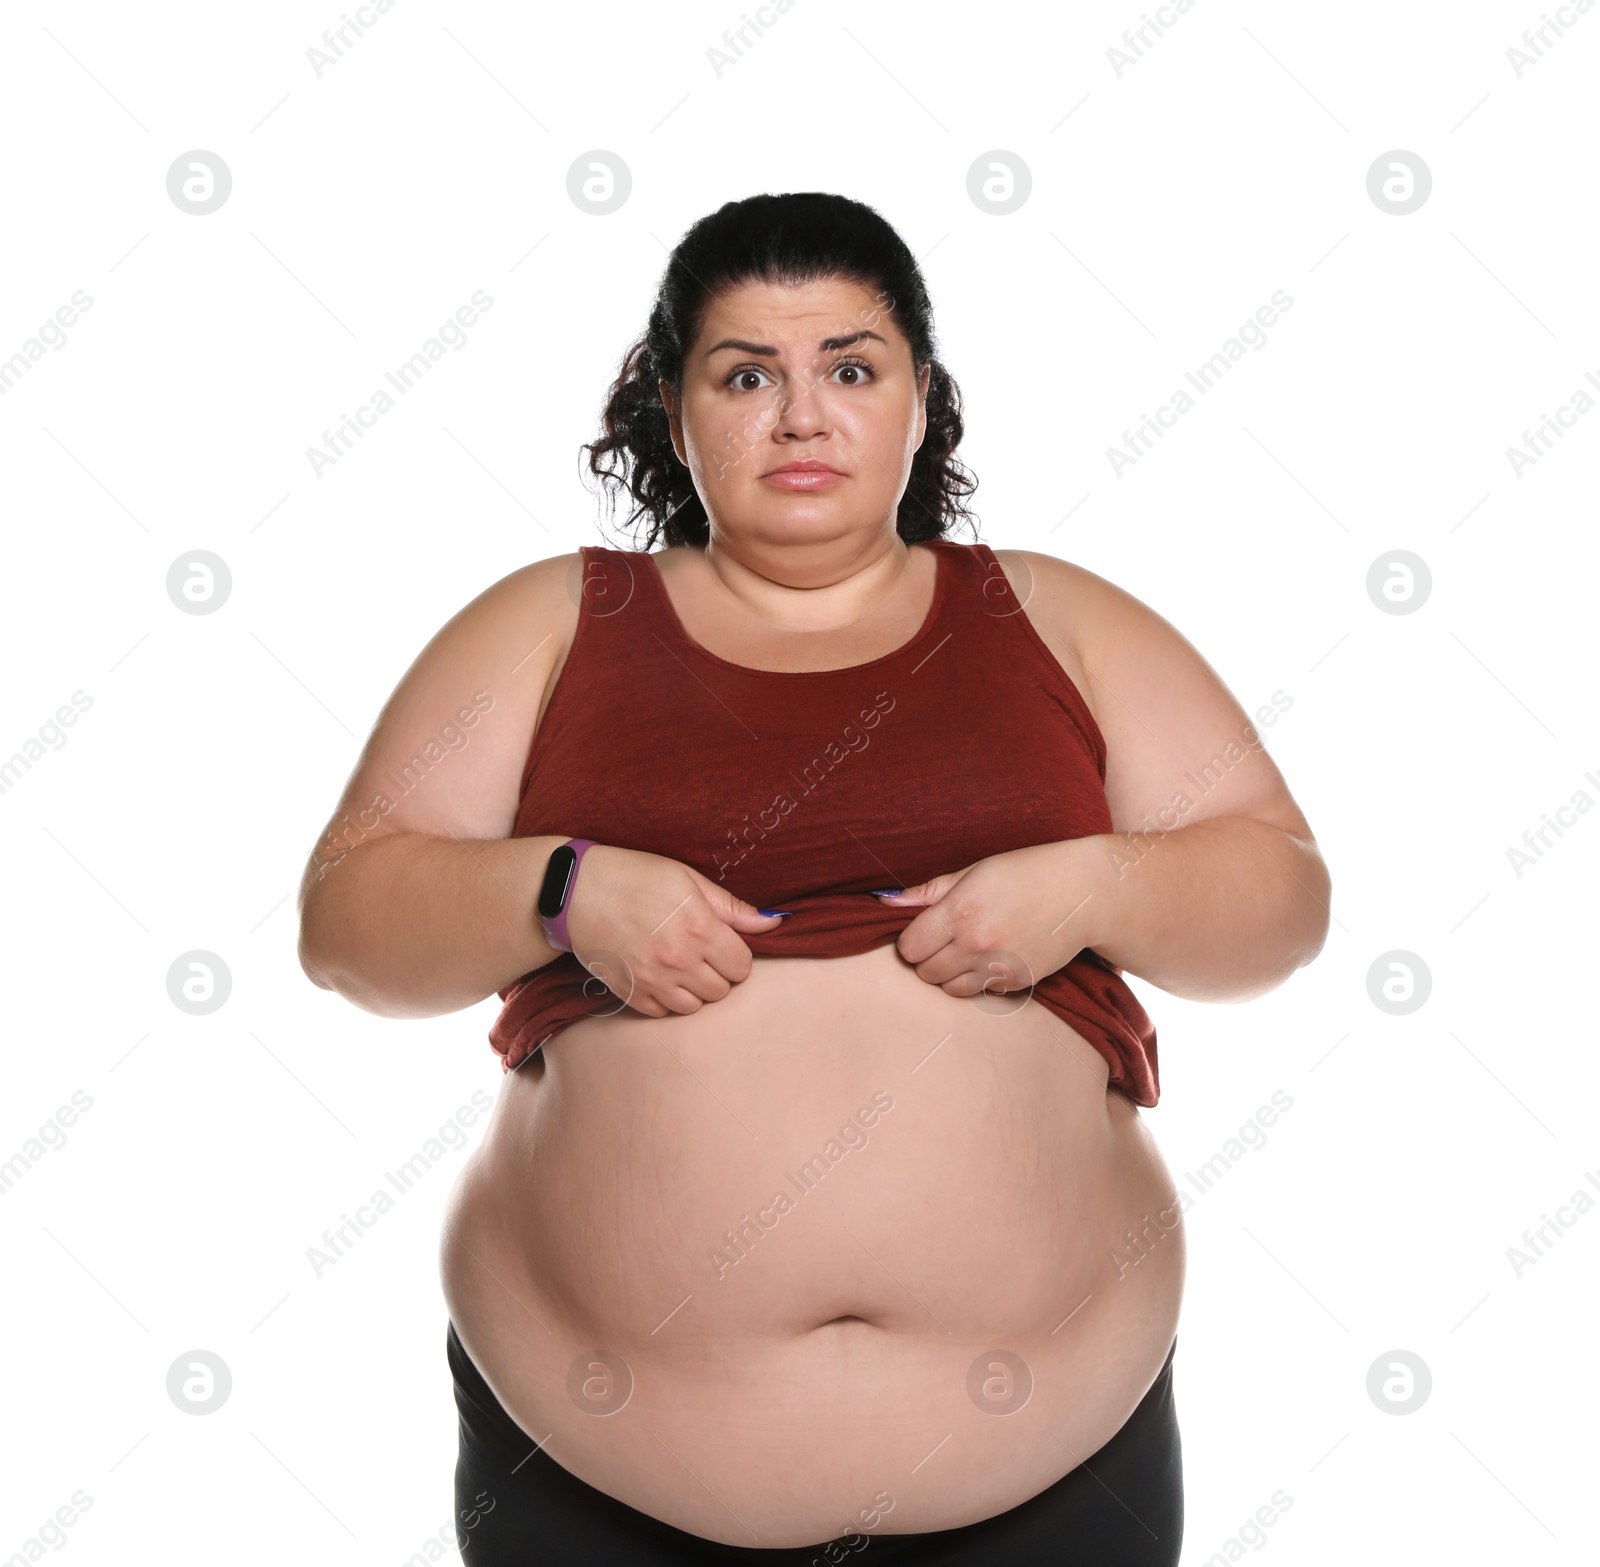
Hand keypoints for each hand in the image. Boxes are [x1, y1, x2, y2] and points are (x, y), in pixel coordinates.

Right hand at [563, 845, 788, 1016]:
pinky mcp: (630, 993)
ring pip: (696, 1007)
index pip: (742, 966)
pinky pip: (664, 1013)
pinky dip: (666, 1000)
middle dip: (717, 973)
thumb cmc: (634, 877)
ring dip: (694, 990)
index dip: (735, 954)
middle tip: (700, 953)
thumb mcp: (687, 879)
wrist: (575, 892)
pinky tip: (659, 976)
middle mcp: (680, 960)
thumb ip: (732, 907)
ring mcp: (653, 981)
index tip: (721, 943)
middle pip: (722, 990)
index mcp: (700, 928)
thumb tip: (775, 921)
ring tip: (680, 965)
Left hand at [874, 841, 1101, 997]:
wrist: (1084, 893)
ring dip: (949, 973)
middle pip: (925, 972)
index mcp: (961, 911)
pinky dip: (976, 980)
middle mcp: (977, 943)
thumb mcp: (975, 870)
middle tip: (944, 940)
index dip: (912, 940)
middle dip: (927, 958)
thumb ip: (929, 891)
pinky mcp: (1017, 982)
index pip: (910, 948)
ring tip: (965, 950)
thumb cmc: (1026, 872)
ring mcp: (998, 967)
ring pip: (948, 989)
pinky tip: (990, 956)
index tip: (925, 929)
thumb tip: (885, 901)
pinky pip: (979, 992)